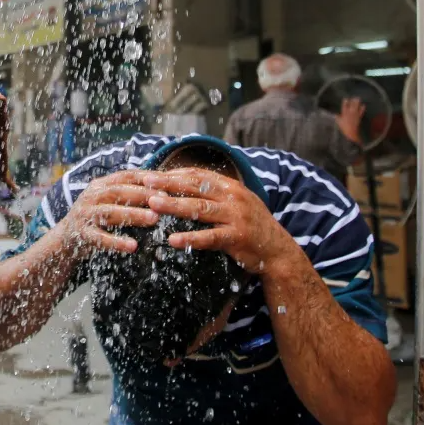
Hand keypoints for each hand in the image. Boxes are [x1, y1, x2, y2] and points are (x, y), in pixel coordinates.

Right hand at [50, 170, 161, 258]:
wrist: (65, 238)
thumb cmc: (95, 217)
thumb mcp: (107, 200)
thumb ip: (127, 193)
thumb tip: (161, 185)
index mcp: (99, 185)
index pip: (125, 176)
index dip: (145, 177)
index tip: (166, 180)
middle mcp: (91, 196)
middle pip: (118, 192)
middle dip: (142, 194)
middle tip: (165, 199)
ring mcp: (85, 215)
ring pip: (110, 213)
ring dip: (134, 214)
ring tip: (154, 219)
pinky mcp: (82, 234)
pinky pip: (100, 238)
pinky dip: (116, 242)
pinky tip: (133, 246)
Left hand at [141, 168, 288, 274]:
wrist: (277, 250)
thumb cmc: (252, 225)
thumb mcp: (237, 202)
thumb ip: (216, 193)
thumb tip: (186, 184)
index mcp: (231, 186)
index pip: (198, 175)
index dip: (175, 174)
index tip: (153, 174)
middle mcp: (233, 198)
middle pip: (195, 188)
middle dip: (168, 184)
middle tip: (146, 182)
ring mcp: (235, 217)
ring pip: (199, 209)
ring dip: (174, 205)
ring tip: (153, 204)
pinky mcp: (236, 237)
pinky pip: (210, 237)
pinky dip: (190, 238)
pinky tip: (173, 240)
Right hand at [336, 97, 365, 143]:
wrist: (351, 132)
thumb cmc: (344, 128)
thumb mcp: (339, 123)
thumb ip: (337, 118)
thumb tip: (336, 115)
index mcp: (344, 114)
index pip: (344, 106)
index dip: (345, 102)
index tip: (346, 99)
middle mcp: (350, 113)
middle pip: (352, 105)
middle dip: (353, 101)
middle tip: (354, 97)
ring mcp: (355, 115)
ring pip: (356, 107)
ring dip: (357, 103)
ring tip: (358, 98)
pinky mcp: (359, 117)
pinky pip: (361, 111)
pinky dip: (362, 108)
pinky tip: (363, 105)